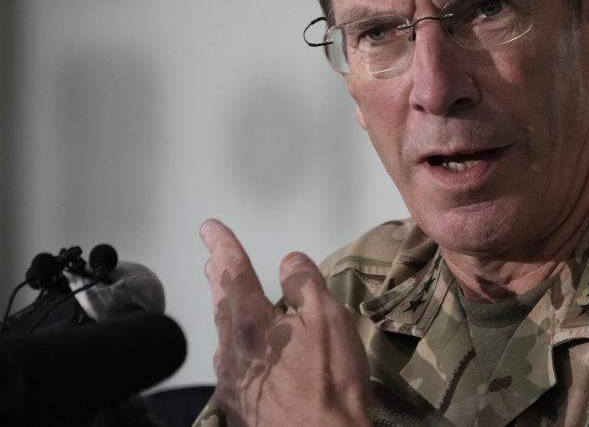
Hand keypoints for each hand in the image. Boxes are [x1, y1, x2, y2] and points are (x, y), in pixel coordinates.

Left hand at [200, 219, 370, 426]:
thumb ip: (305, 284)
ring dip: (222, 310)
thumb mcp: (329, 319)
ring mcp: (234, 382)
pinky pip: (230, 367)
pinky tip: (237, 352)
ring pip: (223, 335)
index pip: (234, 273)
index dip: (223, 246)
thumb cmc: (330, 383)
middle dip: (217, 277)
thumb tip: (288, 261)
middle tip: (210, 259)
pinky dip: (232, 346)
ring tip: (223, 297)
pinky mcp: (241, 407)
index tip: (210, 228)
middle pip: (221, 303)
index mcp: (253, 323)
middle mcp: (234, 351)